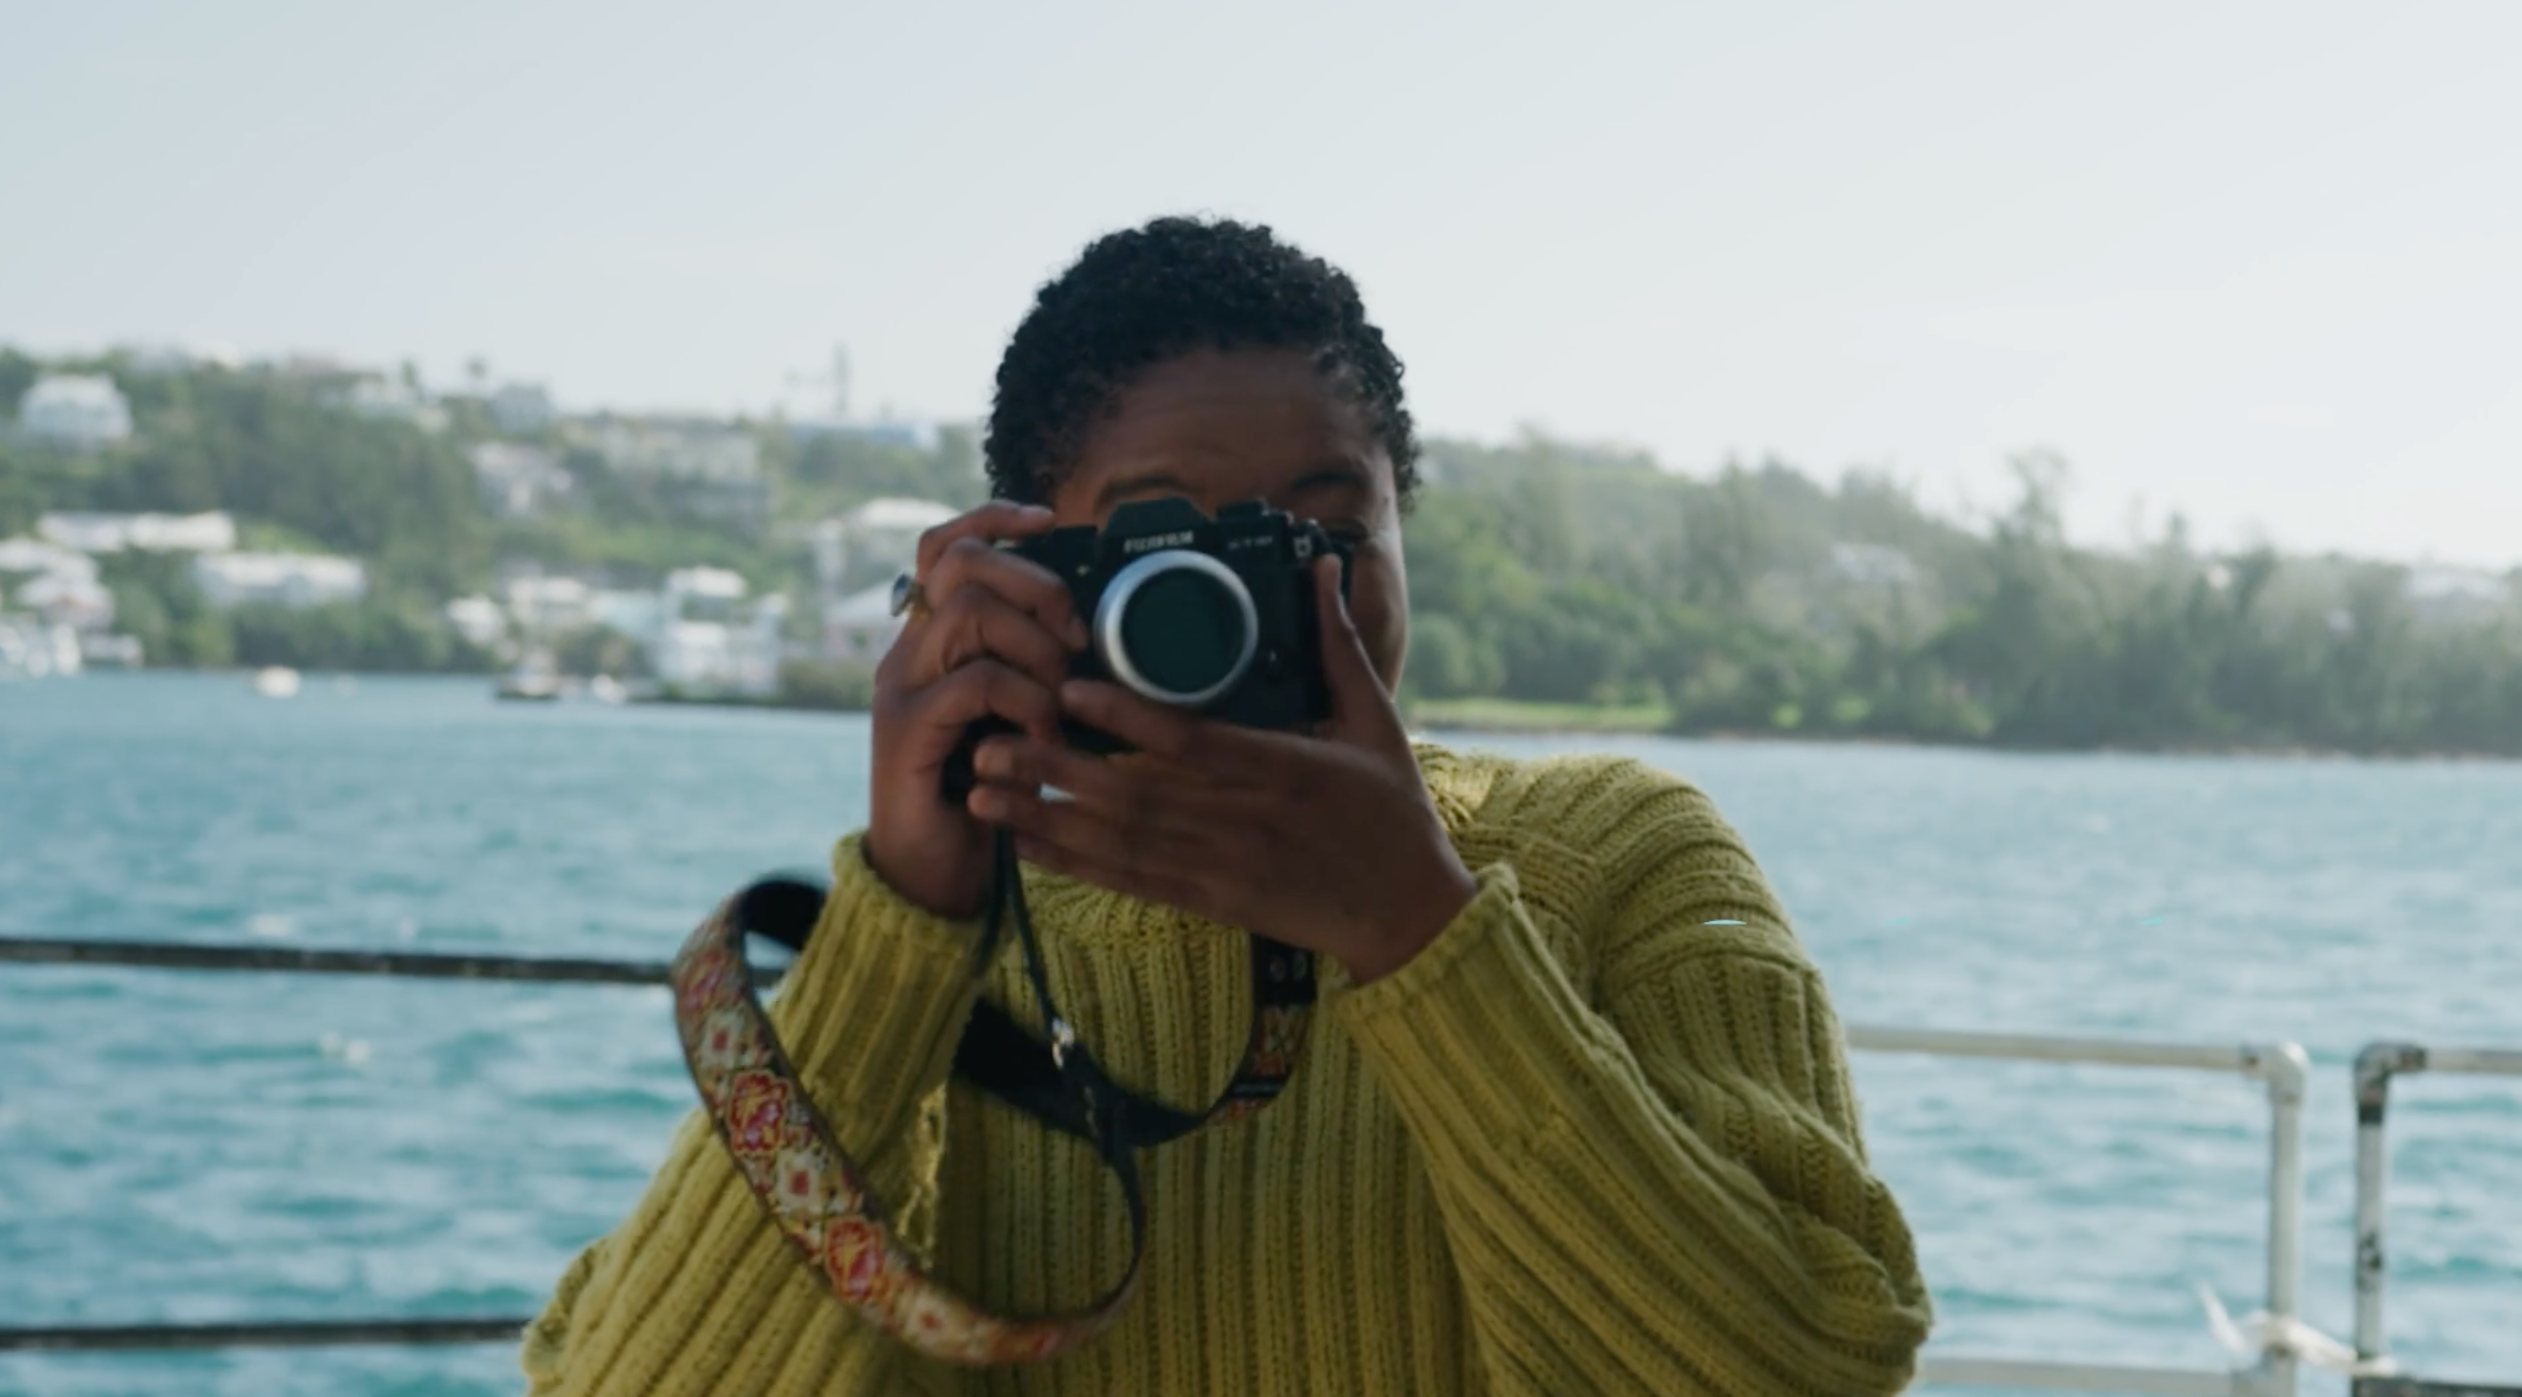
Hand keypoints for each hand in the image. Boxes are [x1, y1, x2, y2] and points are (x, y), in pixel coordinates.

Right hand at [863, 501, 1088, 918]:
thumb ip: (1034, 666)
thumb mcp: (1020, 715)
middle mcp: (909, 653)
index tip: (1050, 520)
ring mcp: (902, 689)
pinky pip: (975, 681)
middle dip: (1037, 587)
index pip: (944, 546)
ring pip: (972, 615)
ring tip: (1059, 702)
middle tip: (1075, 642)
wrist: (936, 875)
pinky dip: (1026, 701)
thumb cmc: (990, 795)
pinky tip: (1043, 737)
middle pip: (964, 565)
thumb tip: (1091, 626)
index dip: (993, 517)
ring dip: (1037, 650)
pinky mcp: (908, 731)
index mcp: (934, 640)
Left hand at [963, 557, 1475, 983]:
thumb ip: (1339, 646)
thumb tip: (1325, 568)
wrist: (1409, 917)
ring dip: (1047, 815)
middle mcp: (1242, 820)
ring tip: (985, 788)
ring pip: (1119, 841)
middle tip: (989, 739)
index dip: (1125, 718)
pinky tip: (1026, 843)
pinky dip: (1076, 865)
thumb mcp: (1375, 722)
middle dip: (1055, 767)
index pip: (1190, 741)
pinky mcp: (1213, 901)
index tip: (1068, 690)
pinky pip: (1132, 882)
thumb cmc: (1394, 815)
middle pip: (1133, 793)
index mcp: (1281, 770)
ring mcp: (1223, 866)